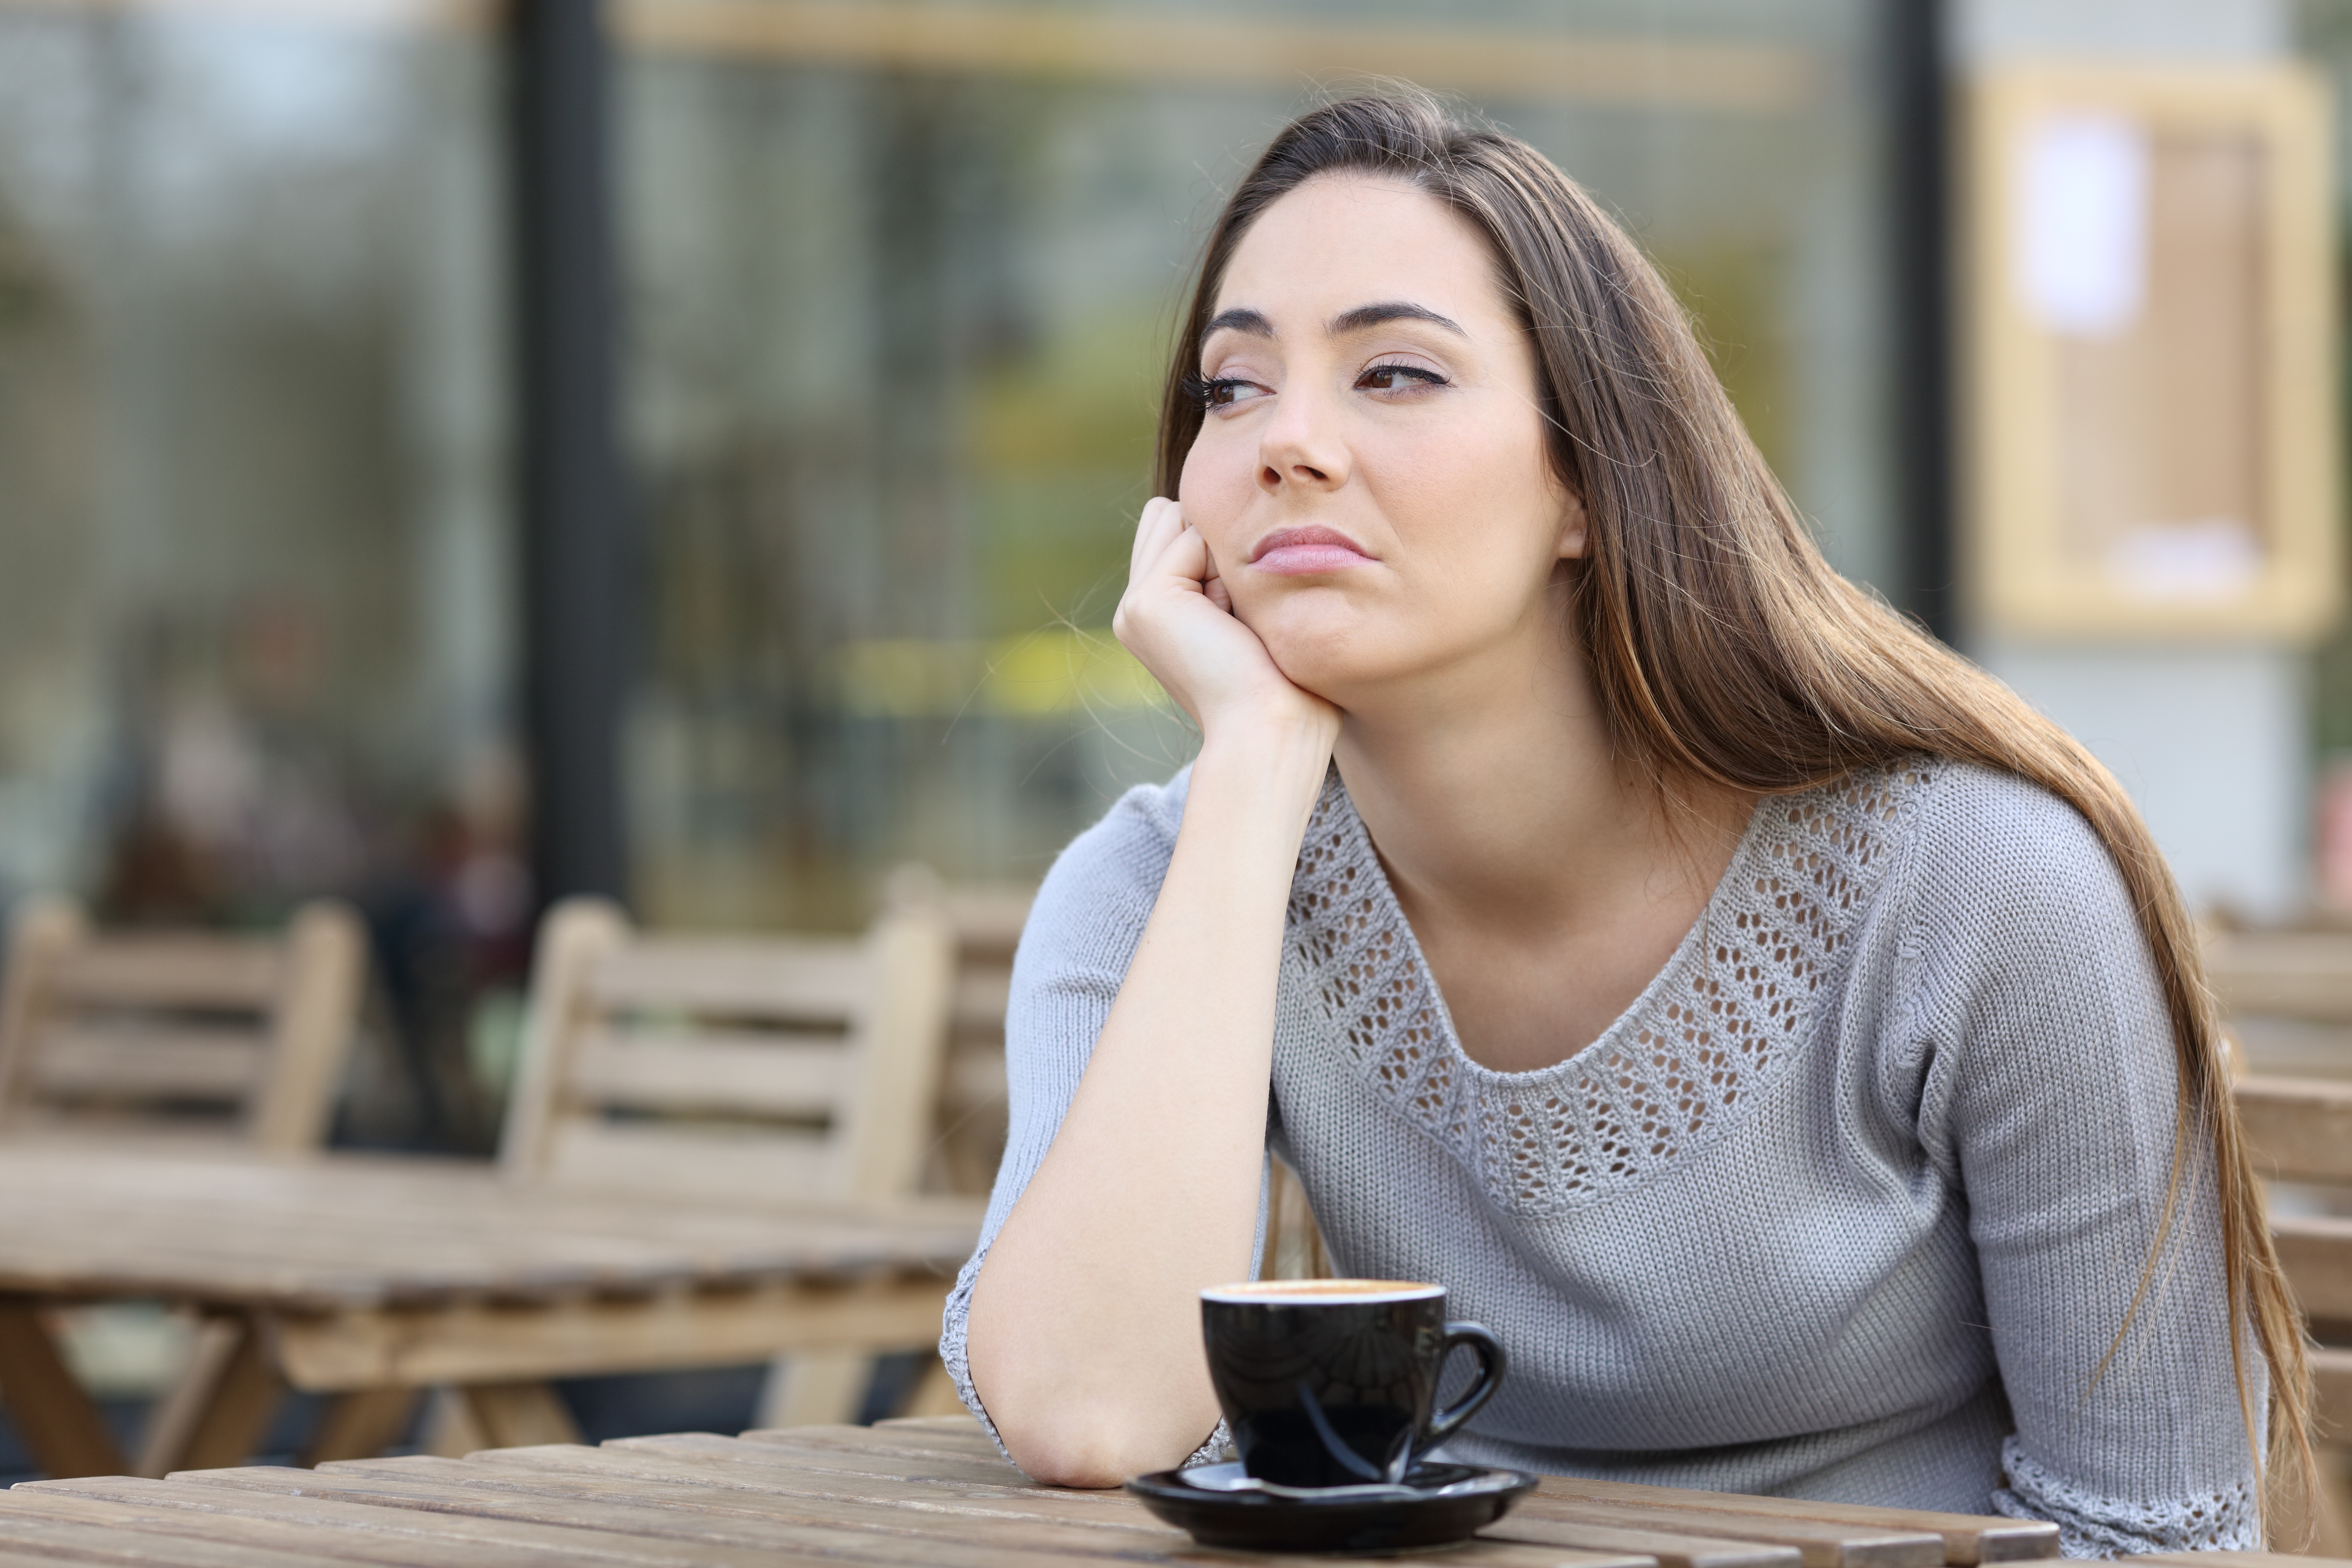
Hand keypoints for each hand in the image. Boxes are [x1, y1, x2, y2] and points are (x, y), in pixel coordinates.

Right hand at [1112, 498, 1339, 746]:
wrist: (1273, 726)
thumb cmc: (1283, 678)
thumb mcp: (1248, 611)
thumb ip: (1224, 568)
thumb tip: (1220, 516)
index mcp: (1156, 614)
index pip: (1176, 528)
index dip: (1221, 551)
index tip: (1240, 617)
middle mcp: (1135, 609)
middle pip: (1171, 515)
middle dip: (1215, 546)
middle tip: (1235, 616)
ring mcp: (1134, 606)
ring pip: (1178, 516)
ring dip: (1220, 556)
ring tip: (1232, 619)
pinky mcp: (1146, 602)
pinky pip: (1190, 536)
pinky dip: (1222, 571)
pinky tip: (1228, 623)